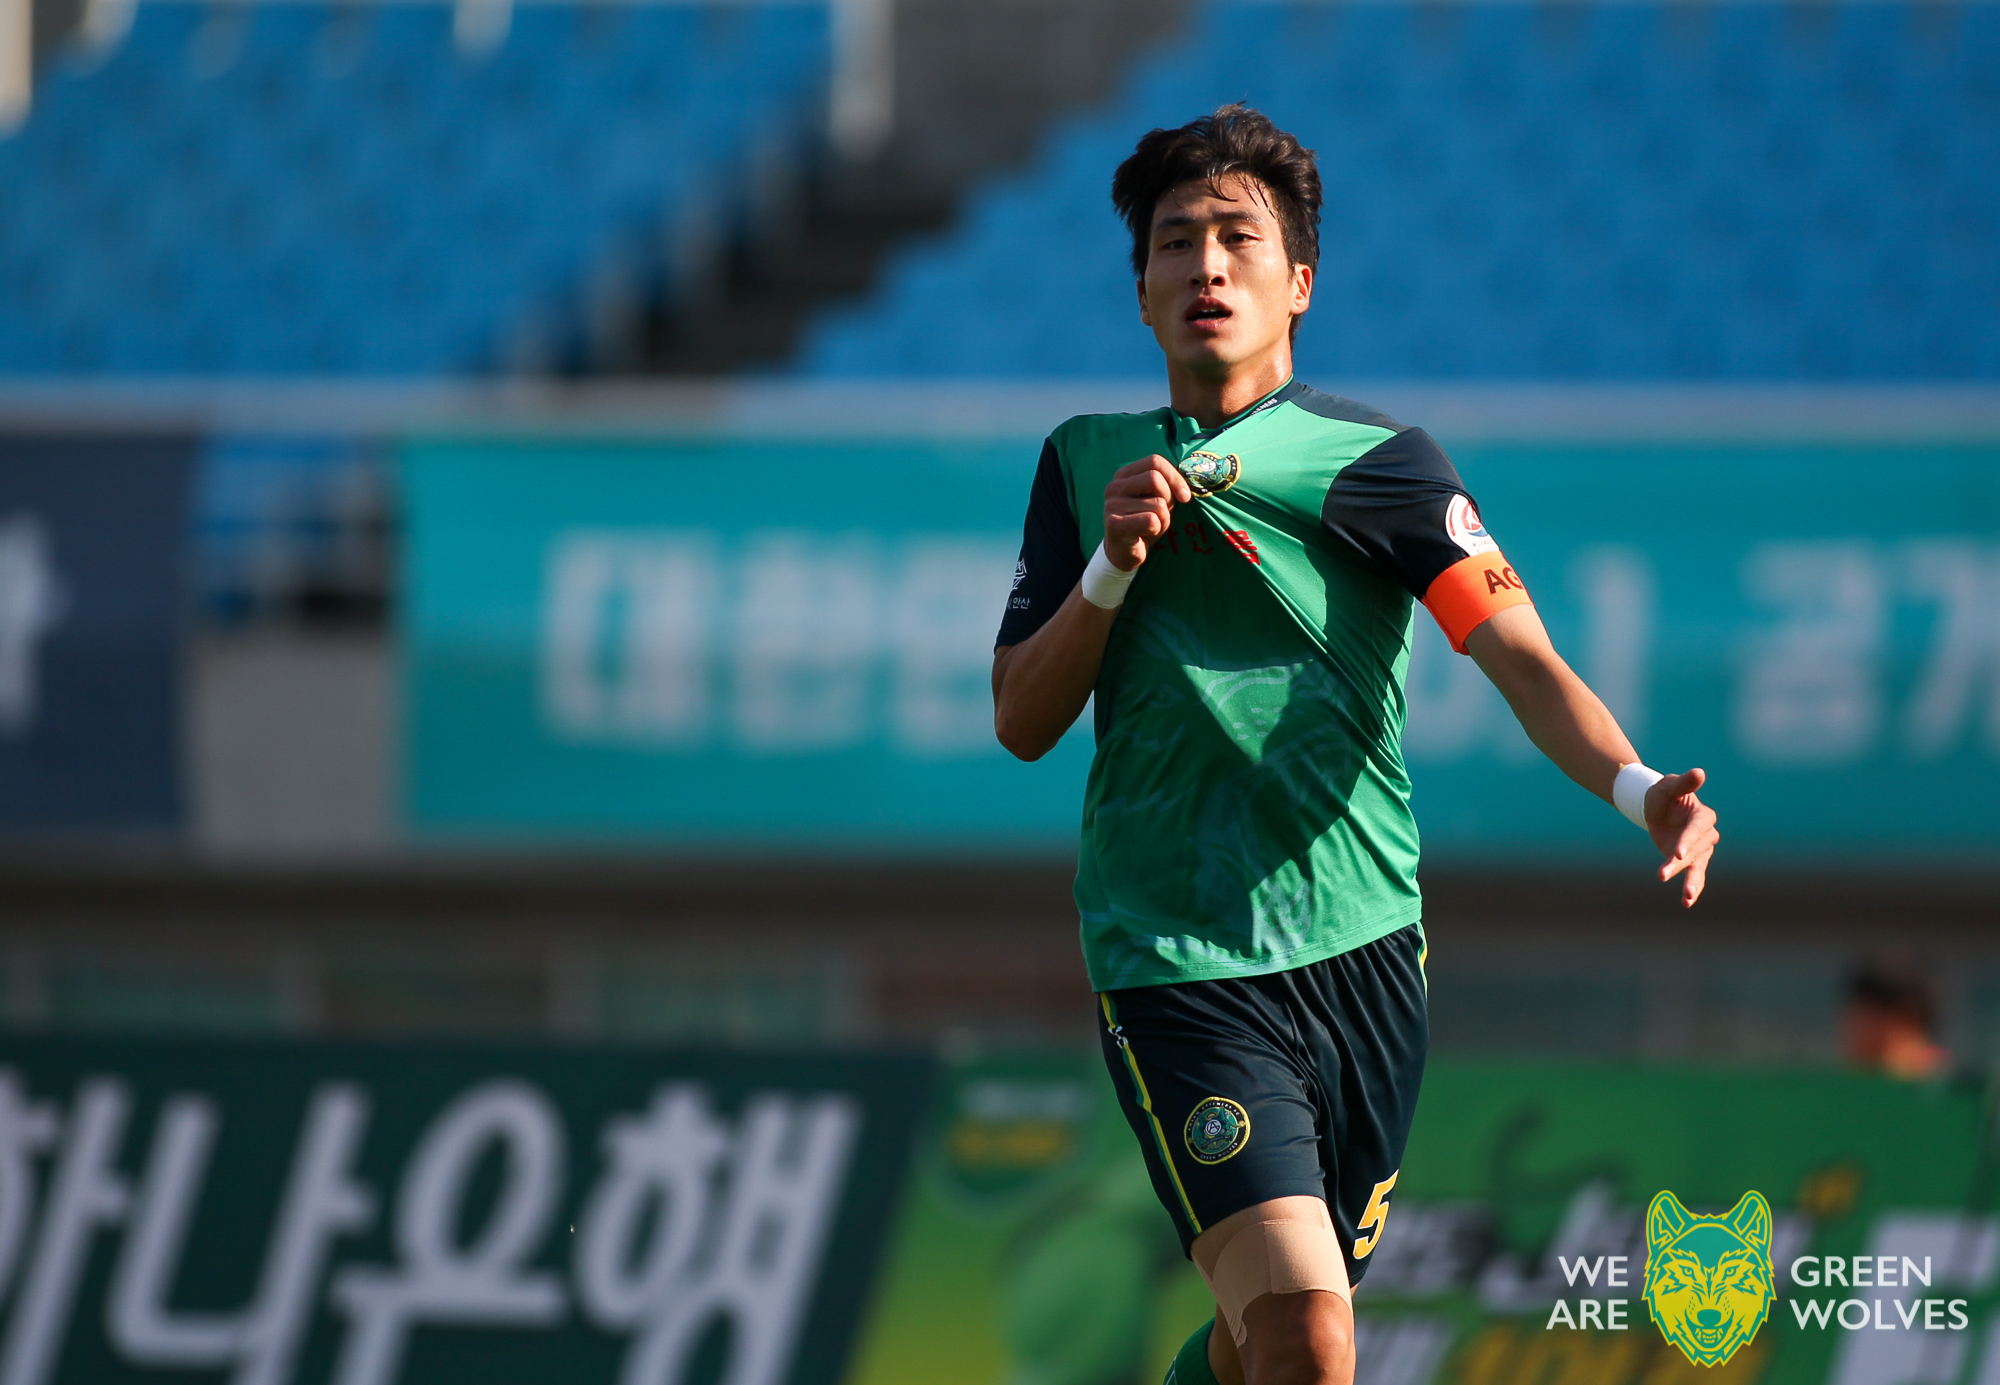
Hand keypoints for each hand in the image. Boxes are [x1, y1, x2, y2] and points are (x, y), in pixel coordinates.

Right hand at [1103, 455, 1190, 570]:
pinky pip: (1152, 521)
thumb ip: (1168, 484)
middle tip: (1164, 513)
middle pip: (1154, 478)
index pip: (1154, 461)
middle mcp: (1114, 487)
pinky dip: (1157, 529)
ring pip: (1157, 503)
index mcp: (1124, 475)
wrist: (1124, 553)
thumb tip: (1192, 474)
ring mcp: (1112, 505)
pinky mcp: (1114, 524)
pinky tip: (1146, 534)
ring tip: (1152, 526)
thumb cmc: (1145, 522)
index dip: (1175, 477)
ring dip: (1164, 518)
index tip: (1185, 496)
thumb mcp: (1158, 498)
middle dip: (1169, 498)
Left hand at [1647, 768, 1718, 906]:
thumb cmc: (1662, 794)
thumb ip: (1683, 783)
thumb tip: (1699, 772)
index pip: (1698, 829)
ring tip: (1686, 898)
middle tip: (1664, 874)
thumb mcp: (1668, 786)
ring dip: (1692, 882)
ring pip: (1697, 866)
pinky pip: (1695, 875)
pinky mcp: (1691, 860)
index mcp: (1702, 815)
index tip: (1677, 853)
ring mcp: (1700, 849)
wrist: (1655, 807)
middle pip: (1697, 850)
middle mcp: (1706, 834)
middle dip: (1682, 863)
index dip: (1689, 840)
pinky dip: (1693, 889)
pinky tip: (1687, 903)